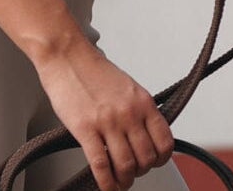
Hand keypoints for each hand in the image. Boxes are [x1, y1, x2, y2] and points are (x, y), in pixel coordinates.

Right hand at [34, 38, 173, 189]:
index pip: (164, 141)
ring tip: (119, 182)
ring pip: (126, 166)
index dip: (161, 159)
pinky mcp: (86, 129)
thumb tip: (143, 136)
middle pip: (146, 158)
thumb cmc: (93, 70)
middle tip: (133, 173)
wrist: (68, 55)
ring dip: (124, 180)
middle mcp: (129, 113)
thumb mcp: (127, 88)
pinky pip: (101, 165)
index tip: (154, 163)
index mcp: (143, 101)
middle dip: (140, 171)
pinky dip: (106, 182)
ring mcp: (108, 122)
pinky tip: (106, 186)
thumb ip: (138, 111)